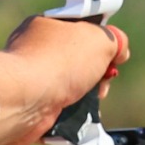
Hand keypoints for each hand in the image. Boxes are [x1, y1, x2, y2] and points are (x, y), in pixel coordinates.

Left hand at [1, 14, 129, 143]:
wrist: (25, 100)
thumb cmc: (55, 64)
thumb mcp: (100, 38)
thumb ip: (115, 39)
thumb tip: (119, 50)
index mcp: (48, 26)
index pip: (81, 30)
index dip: (100, 43)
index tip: (110, 54)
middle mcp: (37, 53)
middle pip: (79, 64)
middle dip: (97, 76)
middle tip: (101, 80)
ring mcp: (33, 82)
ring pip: (72, 91)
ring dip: (87, 99)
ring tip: (87, 100)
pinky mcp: (33, 109)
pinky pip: (61, 114)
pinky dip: (72, 118)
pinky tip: (74, 114)